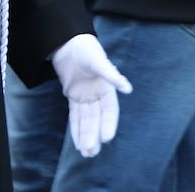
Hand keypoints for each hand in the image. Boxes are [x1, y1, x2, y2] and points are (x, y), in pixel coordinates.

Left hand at [51, 34, 132, 157]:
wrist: (67, 41)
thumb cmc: (85, 47)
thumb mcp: (97, 59)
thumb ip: (111, 74)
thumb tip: (127, 88)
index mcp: (106, 87)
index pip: (109, 110)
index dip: (108, 124)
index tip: (107, 138)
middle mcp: (97, 93)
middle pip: (96, 118)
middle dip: (94, 135)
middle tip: (91, 152)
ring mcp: (85, 95)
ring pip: (86, 120)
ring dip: (86, 135)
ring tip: (86, 153)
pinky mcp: (73, 95)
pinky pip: (75, 115)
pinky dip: (76, 128)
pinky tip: (77, 142)